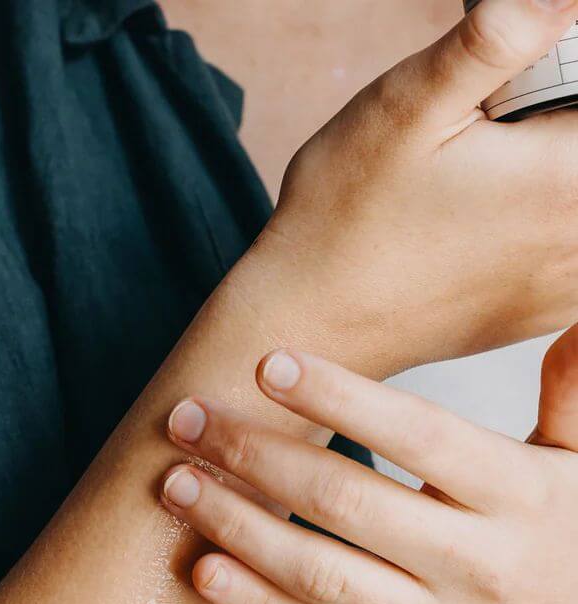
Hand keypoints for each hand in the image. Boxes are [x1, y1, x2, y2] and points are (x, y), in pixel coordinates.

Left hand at [158, 328, 577, 603]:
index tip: (267, 364)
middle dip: (256, 454)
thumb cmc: (575, 550)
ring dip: (235, 525)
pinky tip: (202, 568)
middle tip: (188, 418)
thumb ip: (577, 400)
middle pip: (348, 502)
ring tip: (174, 485)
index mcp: (525, 497)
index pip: (421, 435)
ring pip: (319, 574)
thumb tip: (569, 322)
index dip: (339, 399)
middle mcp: (482, 567)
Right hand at [229, 0, 577, 379]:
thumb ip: (495, 38)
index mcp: (566, 178)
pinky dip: (537, 228)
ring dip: (540, 178)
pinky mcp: (539, 311)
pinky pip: (565, 253)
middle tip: (478, 140)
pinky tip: (477, 230)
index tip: (500, 99)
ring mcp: (563, 285)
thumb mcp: (406, 105)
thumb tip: (558, 1)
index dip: (551, 76)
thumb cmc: (341, 222)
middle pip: (577, 145)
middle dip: (541, 124)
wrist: (301, 322)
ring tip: (471, 192)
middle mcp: (577, 240)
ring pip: (571, 200)